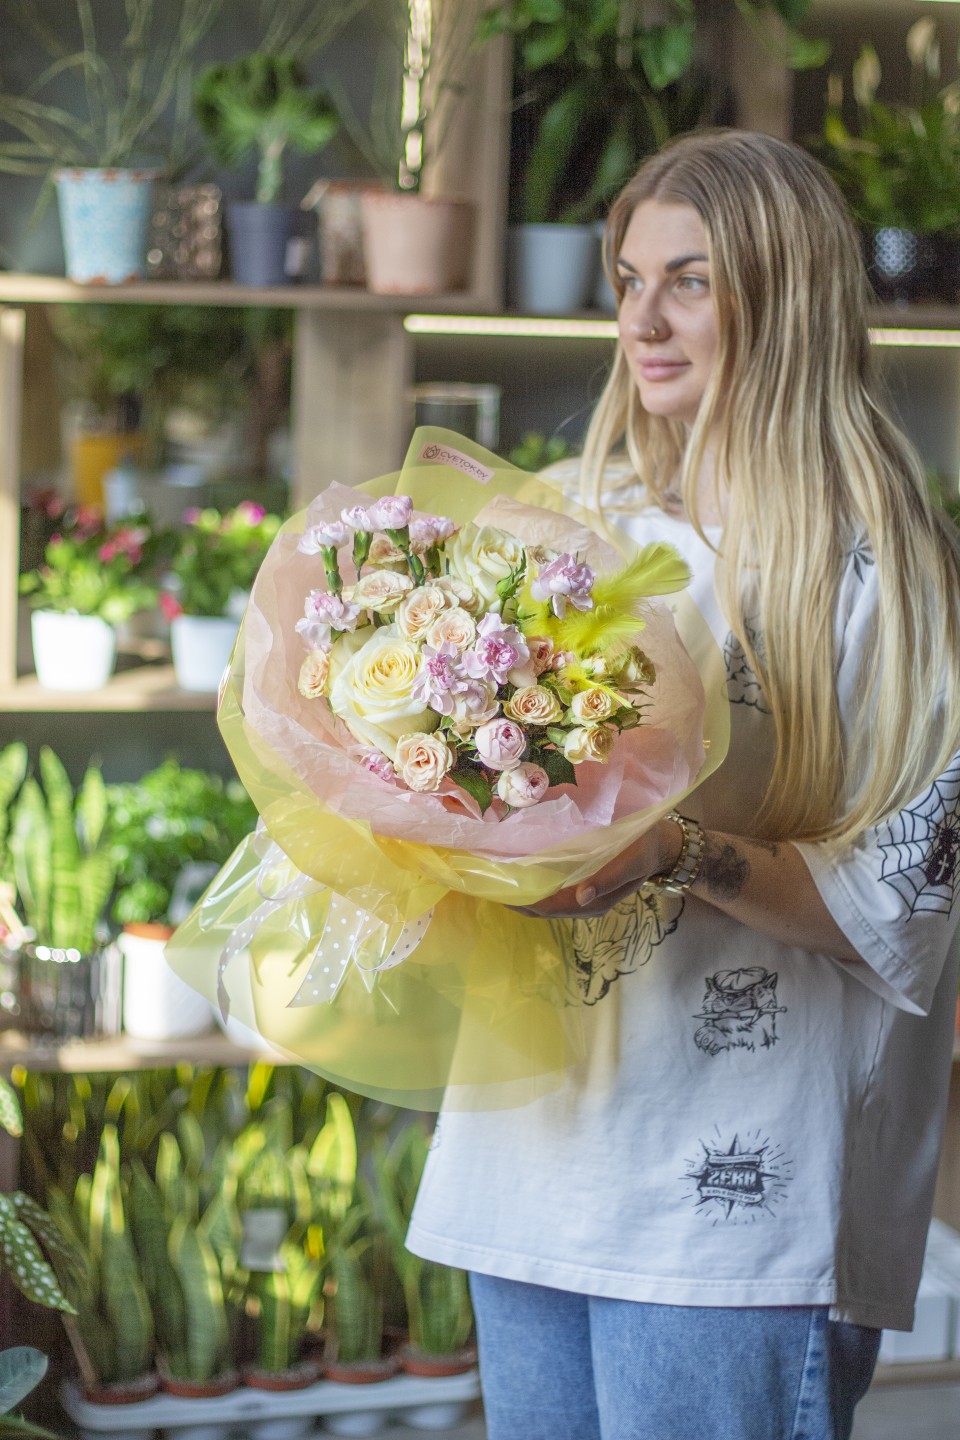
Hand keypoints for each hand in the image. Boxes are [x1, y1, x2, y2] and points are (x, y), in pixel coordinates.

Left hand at [510, 818, 682, 919]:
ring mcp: (580, 895)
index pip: (549, 906)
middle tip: (485, 884)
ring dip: (519, 894)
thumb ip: (609, 879)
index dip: (523, 901)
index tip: (498, 890)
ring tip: (493, 880)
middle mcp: (583, 902)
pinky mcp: (579, 884)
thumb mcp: (633, 860)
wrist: (661, 845)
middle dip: (513, 900)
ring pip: (542, 902)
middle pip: (540, 908)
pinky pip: (549, 890)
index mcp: (594, 900)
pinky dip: (530, 884)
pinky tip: (515, 873)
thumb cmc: (645, 847)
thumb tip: (581, 896)